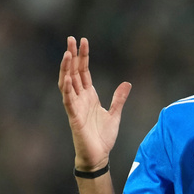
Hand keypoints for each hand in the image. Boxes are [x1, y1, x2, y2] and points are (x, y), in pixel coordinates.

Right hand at [58, 36, 130, 170]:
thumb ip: (119, 98)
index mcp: (89, 96)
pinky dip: (67, 90)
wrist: (98, 156)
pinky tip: (66, 78)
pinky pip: (68, 101)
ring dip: (66, 69)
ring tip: (67, 53)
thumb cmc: (103, 137)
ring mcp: (75, 107)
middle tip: (70, 38)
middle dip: (72, 55)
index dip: (83, 56)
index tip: (82, 41)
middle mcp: (80, 98)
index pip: (84, 71)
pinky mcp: (74, 118)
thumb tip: (127, 82)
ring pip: (68, 83)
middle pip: (74, 72)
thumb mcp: (115, 114)